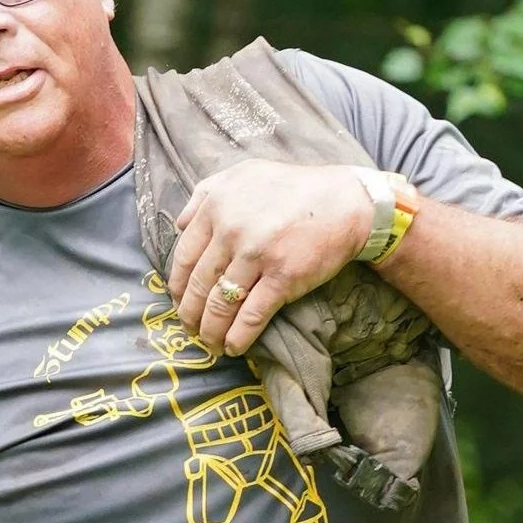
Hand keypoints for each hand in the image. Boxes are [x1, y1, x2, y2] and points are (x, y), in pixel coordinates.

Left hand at [168, 161, 377, 355]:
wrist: (344, 203)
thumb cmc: (292, 190)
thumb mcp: (244, 175)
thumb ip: (206, 193)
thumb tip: (179, 224)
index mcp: (218, 206)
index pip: (184, 257)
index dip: (178, 286)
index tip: (179, 302)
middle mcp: (232, 229)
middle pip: (198, 286)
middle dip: (190, 315)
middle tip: (191, 330)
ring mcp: (257, 255)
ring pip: (220, 305)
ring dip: (210, 332)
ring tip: (210, 343)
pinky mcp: (283, 278)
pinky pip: (251, 316)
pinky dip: (238, 338)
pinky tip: (233, 348)